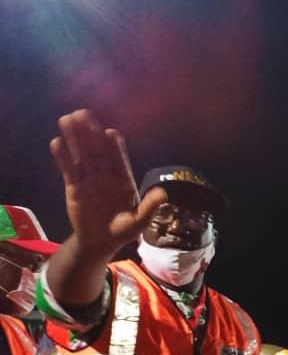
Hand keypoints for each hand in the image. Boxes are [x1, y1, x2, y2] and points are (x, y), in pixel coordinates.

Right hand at [50, 110, 165, 257]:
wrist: (101, 241)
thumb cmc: (123, 230)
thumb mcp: (139, 222)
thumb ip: (149, 207)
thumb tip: (163, 193)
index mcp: (123, 180)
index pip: (119, 159)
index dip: (114, 146)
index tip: (110, 132)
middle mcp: (106, 175)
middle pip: (98, 151)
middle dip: (91, 133)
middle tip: (83, 113)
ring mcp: (90, 179)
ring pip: (82, 155)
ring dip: (75, 138)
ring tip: (67, 119)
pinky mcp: (75, 187)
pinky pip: (69, 169)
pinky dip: (63, 157)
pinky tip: (57, 142)